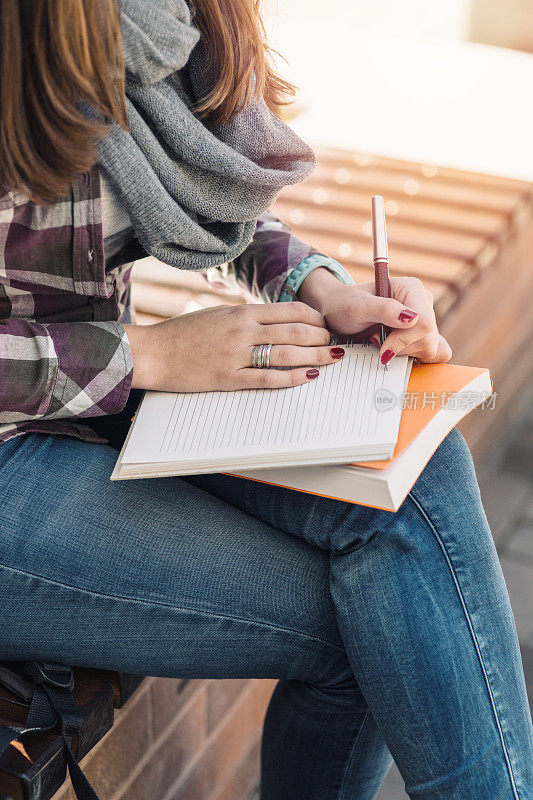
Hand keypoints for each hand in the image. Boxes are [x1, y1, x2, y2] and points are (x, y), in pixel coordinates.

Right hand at [123, 302, 346, 391]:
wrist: (154, 353)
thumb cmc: (183, 334)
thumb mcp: (217, 315)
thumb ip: (245, 318)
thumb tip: (272, 322)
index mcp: (241, 313)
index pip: (289, 311)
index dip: (314, 318)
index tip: (326, 324)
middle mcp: (242, 330)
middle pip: (294, 331)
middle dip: (321, 337)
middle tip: (337, 342)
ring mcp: (236, 355)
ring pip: (286, 354)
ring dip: (315, 356)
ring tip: (332, 359)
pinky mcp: (229, 378)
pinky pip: (267, 378)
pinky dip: (291, 378)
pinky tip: (308, 378)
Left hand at [298, 268, 451, 364]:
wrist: (339, 312)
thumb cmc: (346, 305)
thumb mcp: (358, 306)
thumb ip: (384, 310)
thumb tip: (413, 318)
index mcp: (412, 289)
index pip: (424, 323)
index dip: (403, 341)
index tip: (381, 348)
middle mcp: (423, 302)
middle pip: (428, 339)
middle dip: (401, 348)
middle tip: (376, 340)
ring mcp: (425, 319)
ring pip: (431, 349)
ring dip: (405, 353)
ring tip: (382, 341)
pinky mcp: (423, 334)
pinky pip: (437, 352)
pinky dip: (418, 358)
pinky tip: (399, 352)